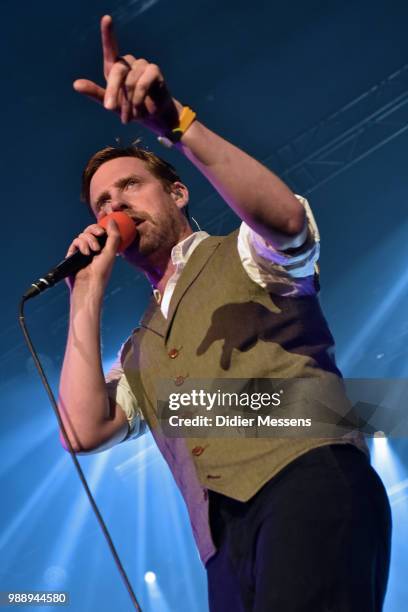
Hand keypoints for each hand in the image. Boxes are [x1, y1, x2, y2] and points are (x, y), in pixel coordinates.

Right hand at [65, 219, 120, 291]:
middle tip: (100, 234)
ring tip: (93, 251)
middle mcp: (94, 247)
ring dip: (89, 240)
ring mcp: (83, 249)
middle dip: (95, 229)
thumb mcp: (111, 252)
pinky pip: (76, 240)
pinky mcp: (74, 253)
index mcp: (104, 246)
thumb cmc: (102, 271)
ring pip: (84, 234)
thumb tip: (111, 219)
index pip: (103, 229)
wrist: (88, 283)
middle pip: (92, 229)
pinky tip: (85, 253)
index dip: (103, 219)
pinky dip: (81, 244)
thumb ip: (114, 235)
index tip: (104, 211)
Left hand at [73, 15, 180, 131]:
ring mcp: (143, 65)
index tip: (107, 19)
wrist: (152, 117)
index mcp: (115, 67)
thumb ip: (95, 93)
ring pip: (131, 80)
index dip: (108, 33)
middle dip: (113, 91)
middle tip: (109, 108)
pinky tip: (139, 109)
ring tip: (128, 116)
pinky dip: (139, 97)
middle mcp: (128, 62)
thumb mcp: (110, 103)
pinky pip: (143, 82)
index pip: (110, 47)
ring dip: (129, 101)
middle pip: (118, 70)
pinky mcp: (154, 71)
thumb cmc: (129, 108)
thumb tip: (75, 84)